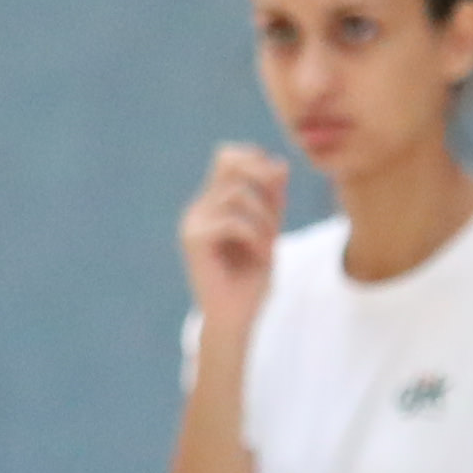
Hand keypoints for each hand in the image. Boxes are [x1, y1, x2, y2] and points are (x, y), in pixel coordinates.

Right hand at [179, 144, 286, 336]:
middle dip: (263, 182)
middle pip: (230, 165)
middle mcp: (198, 208)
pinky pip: (232, 221)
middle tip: (279, 211)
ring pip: (236, 194)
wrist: (236, 316)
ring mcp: (192, 223)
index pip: (227, 156)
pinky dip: (255, 236)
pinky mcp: (193, 241)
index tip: (278, 186)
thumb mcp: (270, 229)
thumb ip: (273, 198)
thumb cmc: (252, 277)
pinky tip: (261, 255)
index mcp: (212, 202)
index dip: (255, 160)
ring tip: (271, 242)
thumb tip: (280, 163)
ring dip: (264, 216)